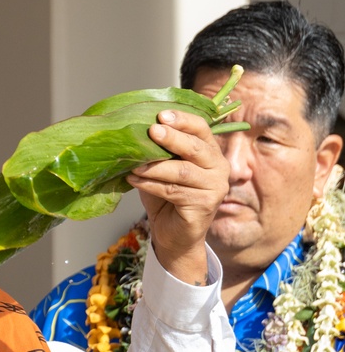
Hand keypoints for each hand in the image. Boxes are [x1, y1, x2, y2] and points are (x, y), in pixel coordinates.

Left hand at [127, 109, 229, 284]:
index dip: (183, 120)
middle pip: (195, 148)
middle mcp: (219, 168)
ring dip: (154, 166)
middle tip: (151, 131)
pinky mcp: (204, 206)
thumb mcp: (162, 169)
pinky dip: (150, 184)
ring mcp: (214, 188)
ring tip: (133, 164)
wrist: (172, 236)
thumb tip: (134, 132)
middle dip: (172, 138)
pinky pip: (173, 191)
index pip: (202, 129)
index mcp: (210, 153)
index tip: (161, 115)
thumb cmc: (167, 199)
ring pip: (182, 171)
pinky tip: (134, 180)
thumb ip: (157, 152)